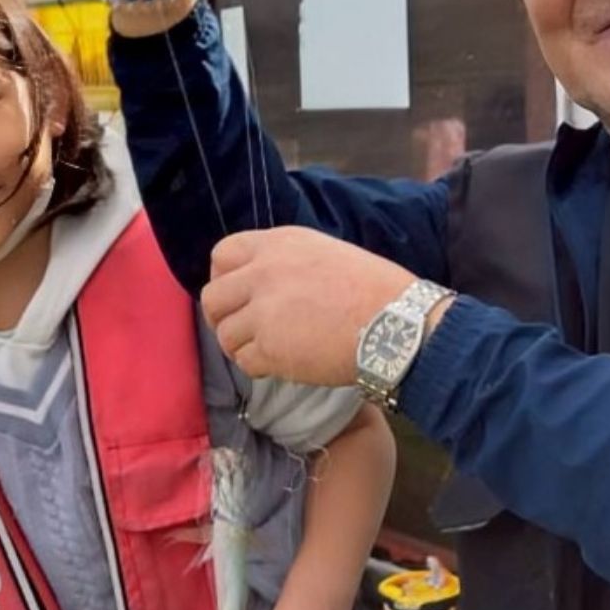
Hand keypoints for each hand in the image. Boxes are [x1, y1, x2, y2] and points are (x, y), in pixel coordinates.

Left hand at [201, 226, 415, 384]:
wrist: (397, 324)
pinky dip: (259, 366)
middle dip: (223, 317)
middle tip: (245, 330)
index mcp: (279, 243)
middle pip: (213, 297)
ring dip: (242, 346)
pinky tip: (283, 364)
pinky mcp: (270, 347)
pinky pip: (244, 361)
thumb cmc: (374, 290)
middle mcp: (263, 271)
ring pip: (224, 334)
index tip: (239, 296)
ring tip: (270, 350)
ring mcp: (263, 310)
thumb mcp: (324, 254)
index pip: (222, 254)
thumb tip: (261, 284)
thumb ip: (285, 263)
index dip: (224, 279)